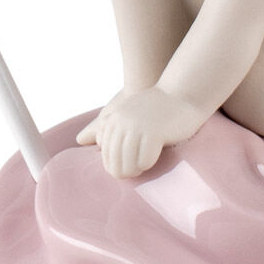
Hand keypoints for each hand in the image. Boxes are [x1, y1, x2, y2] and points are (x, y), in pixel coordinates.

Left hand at [76, 88, 207, 177]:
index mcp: (112, 120)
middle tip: (139, 169)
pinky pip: (145, 161)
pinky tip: (156, 156)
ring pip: (128, 165)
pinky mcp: (152, 133)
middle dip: (125, 171)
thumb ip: (106, 126)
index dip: (116, 164)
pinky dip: (149, 163)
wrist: (183, 92)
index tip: (131, 162)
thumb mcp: (127, 113)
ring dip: (137, 169)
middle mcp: (120, 123)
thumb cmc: (157, 106)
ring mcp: (135, 128)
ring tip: (146, 164)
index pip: (105, 154)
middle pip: (114, 163)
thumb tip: (80, 139)